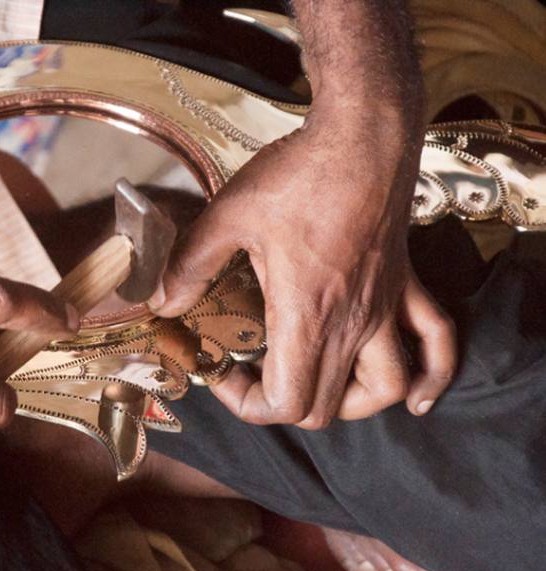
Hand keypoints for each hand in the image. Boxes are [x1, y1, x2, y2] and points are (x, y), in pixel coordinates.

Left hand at [150, 109, 455, 428]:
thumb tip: (160, 302)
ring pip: (385, 390)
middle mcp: (352, 324)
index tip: (223, 369)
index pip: (286, 404)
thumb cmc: (299, 175)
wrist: (362, 135)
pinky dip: (431, 377)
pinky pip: (438, 344)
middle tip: (252, 370)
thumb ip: (189, 267)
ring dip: (350, 402)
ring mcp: (384, 309)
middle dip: (282, 404)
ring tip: (319, 385)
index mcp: (306, 316)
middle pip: (326, 408)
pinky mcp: (405, 287)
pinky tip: (416, 397)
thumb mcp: (227, 218)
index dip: (246, 403)